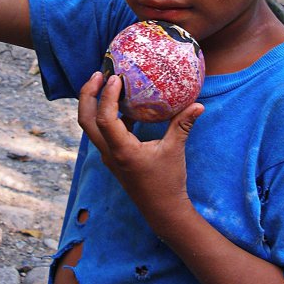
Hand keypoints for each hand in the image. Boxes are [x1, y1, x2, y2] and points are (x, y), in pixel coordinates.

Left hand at [78, 71, 203, 235]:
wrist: (161, 210)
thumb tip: (197, 104)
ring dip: (94, 103)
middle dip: (88, 94)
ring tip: (107, 82)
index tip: (116, 77)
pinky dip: (108, 115)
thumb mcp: (176, 150)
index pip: (104, 118)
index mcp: (122, 150)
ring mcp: (109, 156)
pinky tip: (124, 103)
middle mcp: (109, 152)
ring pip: (91, 126)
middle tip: (99, 73)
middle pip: (85, 120)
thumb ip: (183, 125)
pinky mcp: (114, 157)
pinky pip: (104, 132)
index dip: (107, 95)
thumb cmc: (168, 182)